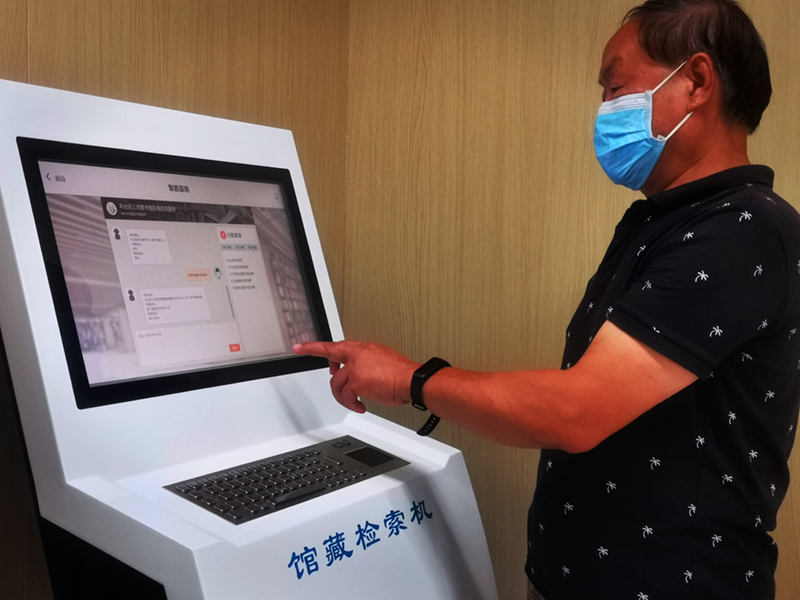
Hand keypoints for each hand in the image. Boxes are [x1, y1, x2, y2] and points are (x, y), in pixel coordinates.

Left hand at [293, 341, 420, 412]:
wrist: (412, 380)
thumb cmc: (401, 373)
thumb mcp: (382, 359)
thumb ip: (365, 362)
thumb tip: (358, 371)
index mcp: (362, 348)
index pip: (334, 346)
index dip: (314, 347)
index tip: (300, 347)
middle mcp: (357, 355)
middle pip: (332, 364)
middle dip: (332, 378)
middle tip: (338, 385)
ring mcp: (355, 368)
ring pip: (337, 384)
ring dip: (344, 397)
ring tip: (355, 402)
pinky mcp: (357, 382)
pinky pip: (346, 396)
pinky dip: (352, 404)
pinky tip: (360, 406)